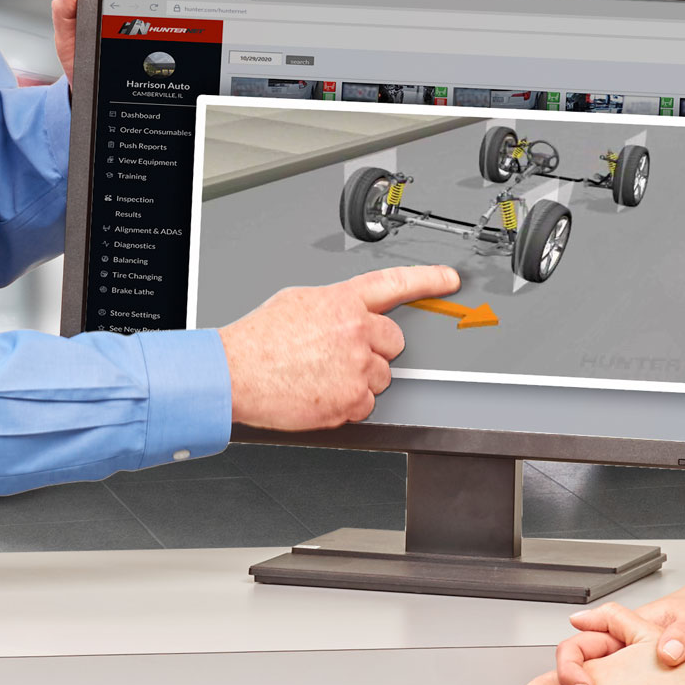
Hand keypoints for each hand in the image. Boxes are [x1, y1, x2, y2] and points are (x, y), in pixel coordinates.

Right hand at [220, 264, 459, 428]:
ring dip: (360, 380)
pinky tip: (320, 394)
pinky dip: (347, 405)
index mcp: (343, 301)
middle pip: (394, 343)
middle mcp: (356, 331)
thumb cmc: (257, 341)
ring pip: (382, 377)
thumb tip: (348, 312)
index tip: (449, 279)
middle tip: (340, 356)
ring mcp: (357, 367)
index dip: (428, 280)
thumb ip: (333, 305)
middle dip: (374, 351)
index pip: (395, 284)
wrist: (234, 374)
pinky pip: (366, 405)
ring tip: (322, 376)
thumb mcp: (297, 302)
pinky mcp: (352, 400)